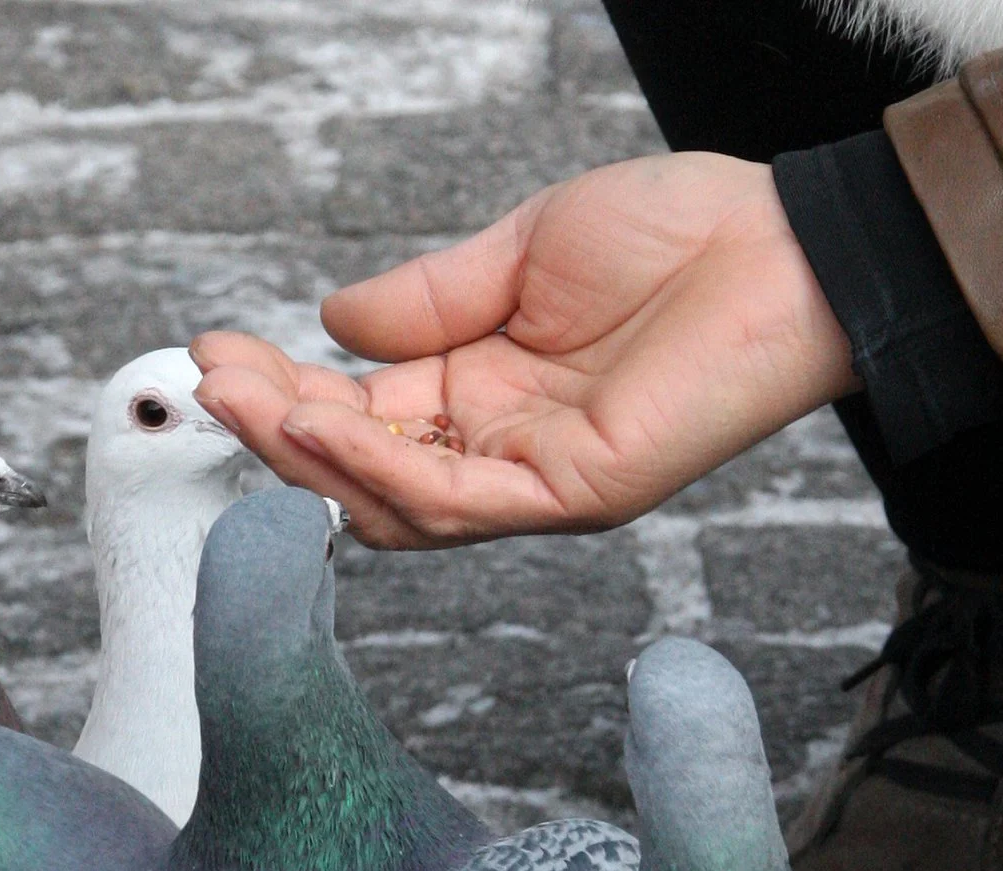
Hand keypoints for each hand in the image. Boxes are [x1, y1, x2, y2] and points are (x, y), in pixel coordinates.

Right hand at [193, 153, 857, 547]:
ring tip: (249, 401)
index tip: (219, 351)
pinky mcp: (574, 493)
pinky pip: (457, 504)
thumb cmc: (682, 234)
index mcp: (482, 393)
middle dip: (277, 431)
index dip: (284, 389)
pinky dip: (381, 471)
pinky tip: (327, 424)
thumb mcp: (522, 250)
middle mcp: (500, 449)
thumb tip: (334, 319)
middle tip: (215, 383)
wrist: (787, 243)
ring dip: (311, 458)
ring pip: (392, 505)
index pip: (358, 415)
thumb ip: (427, 297)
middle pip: (358, 474)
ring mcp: (535, 480)